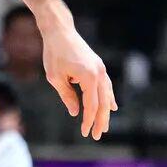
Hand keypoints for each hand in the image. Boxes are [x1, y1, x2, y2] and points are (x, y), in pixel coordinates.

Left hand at [41, 22, 116, 140]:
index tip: (85, 132)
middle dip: (100, 120)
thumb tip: (75, 112)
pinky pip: (106, 86)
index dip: (88, 120)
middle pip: (103, 103)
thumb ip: (67, 96)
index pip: (91, 105)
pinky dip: (108, 97)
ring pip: (107, 95)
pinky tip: (111, 106)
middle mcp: (99, 73)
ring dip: (106, 111)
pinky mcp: (98, 66)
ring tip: (104, 125)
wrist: (60, 32)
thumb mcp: (56, 78)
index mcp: (88, 77)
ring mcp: (100, 69)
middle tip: (98, 135)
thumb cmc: (54, 53)